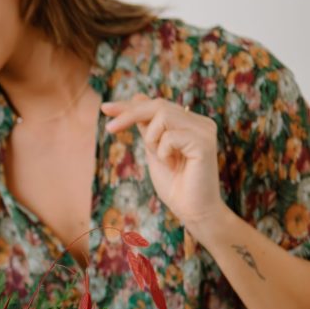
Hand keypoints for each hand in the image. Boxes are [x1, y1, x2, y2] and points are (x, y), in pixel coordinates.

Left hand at [102, 96, 228, 237]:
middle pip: (158, 105)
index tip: (105, 108)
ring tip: (162, 159)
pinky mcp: (204, 142)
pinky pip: (170, 136)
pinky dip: (163, 152)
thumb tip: (137, 97)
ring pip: (162, 116)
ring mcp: (204, 130)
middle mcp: (200, 122)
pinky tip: (174, 165)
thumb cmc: (175, 185)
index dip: (129, 105)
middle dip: (129, 114)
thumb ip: (147, 127)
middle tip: (110, 129)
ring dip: (151, 139)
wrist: (193, 211)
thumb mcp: (154, 150)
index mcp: (189, 123)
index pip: (156, 105)